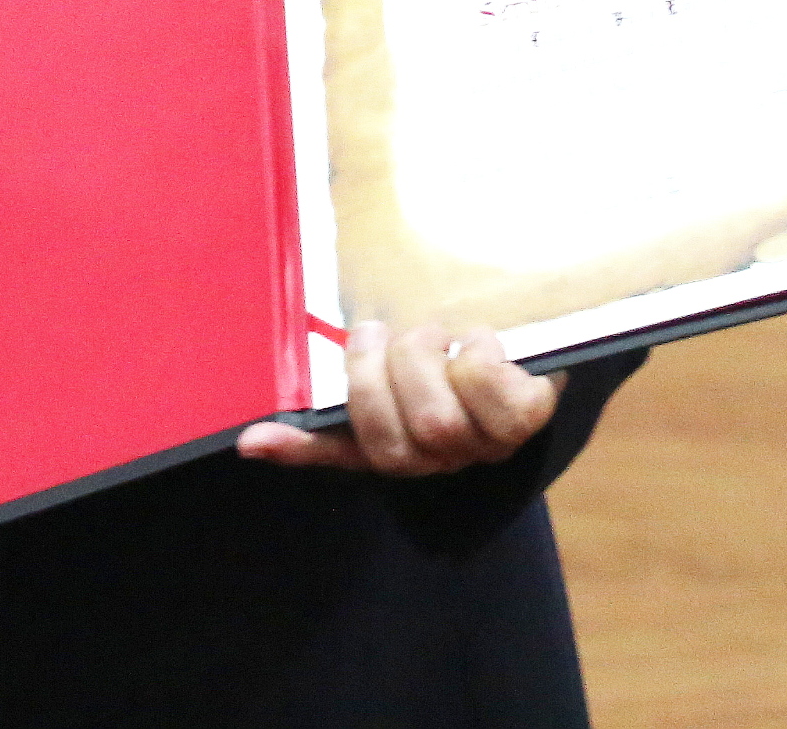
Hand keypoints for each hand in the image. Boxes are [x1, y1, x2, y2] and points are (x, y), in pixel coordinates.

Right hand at [235, 320, 557, 476]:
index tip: (253, 436)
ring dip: (425, 360)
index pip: (342, 452)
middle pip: (395, 440)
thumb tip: (250, 441)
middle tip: (379, 330)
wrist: (536, 338)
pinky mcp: (530, 417)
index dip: (300, 449)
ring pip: (437, 421)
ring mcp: (488, 443)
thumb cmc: (455, 351)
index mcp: (403, 442)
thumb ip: (336, 387)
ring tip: (432, 335)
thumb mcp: (396, 360)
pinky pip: (489, 389)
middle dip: (378, 375)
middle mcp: (443, 456)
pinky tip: (476, 342)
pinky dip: (476, 353)